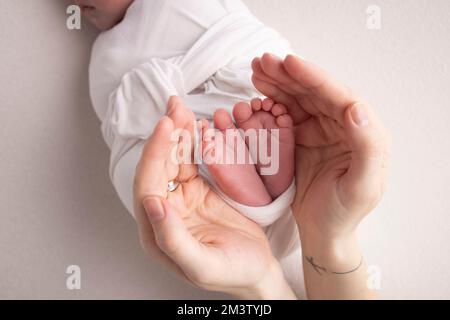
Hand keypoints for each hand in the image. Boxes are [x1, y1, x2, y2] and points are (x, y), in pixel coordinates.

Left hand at [133, 97, 295, 298]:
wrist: (258, 268)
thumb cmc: (232, 272)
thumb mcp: (203, 265)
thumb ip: (173, 239)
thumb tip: (151, 204)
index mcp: (156, 232)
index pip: (148, 186)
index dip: (155, 154)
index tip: (165, 127)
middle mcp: (164, 212)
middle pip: (158, 167)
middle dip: (164, 136)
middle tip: (175, 108)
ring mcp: (181, 199)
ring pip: (172, 160)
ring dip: (176, 134)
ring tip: (180, 107)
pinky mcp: (197, 190)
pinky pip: (190, 161)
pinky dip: (190, 142)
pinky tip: (193, 124)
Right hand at [252, 55, 388, 299]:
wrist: (323, 231)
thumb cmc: (344, 213)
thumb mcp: (362, 187)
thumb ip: (367, 148)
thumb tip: (357, 109)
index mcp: (363, 132)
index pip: (338, 96)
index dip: (313, 77)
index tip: (289, 63)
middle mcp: (342, 126)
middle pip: (314, 92)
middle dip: (288, 74)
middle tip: (263, 62)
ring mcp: (319, 130)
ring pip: (297, 98)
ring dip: (277, 83)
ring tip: (256, 70)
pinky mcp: (300, 138)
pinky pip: (285, 114)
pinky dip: (271, 101)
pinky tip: (257, 92)